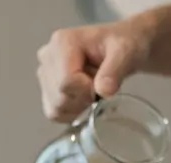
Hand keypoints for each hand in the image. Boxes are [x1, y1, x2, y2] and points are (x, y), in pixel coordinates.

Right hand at [36, 18, 153, 121]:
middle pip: (59, 98)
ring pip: (55, 108)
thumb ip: (114, 70)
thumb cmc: (125, 45)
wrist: (124, 48)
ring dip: (79, 105)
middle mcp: (47, 56)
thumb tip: (104, 91)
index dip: (87, 91)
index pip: (66, 82)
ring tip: (92, 86)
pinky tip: (84, 95)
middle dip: (83, 99)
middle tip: (99, 83)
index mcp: (62, 42)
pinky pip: (54, 113)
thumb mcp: (126, 52)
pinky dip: (72, 111)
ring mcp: (44, 73)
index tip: (103, 83)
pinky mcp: (46, 88)